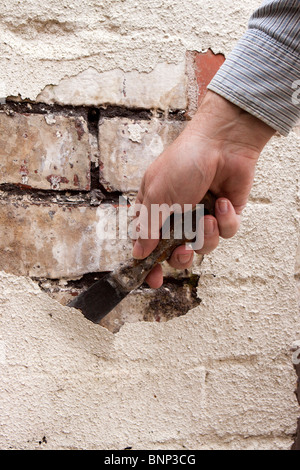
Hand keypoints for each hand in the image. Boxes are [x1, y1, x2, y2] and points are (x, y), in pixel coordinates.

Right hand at [132, 91, 274, 287]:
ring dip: (206, 235)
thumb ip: (148, 227)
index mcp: (154, 209)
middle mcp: (177, 215)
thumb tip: (138, 253)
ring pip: (203, 246)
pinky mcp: (226, 214)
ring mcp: (202, 215)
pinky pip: (226, 232)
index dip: (149, 264)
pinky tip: (223, 202)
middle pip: (175, 253)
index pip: (147, 244)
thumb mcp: (158, 195)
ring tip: (208, 217)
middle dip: (181, 256)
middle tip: (183, 250)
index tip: (152, 279)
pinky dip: (226, 220)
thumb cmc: (184, 162)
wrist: (223, 142)